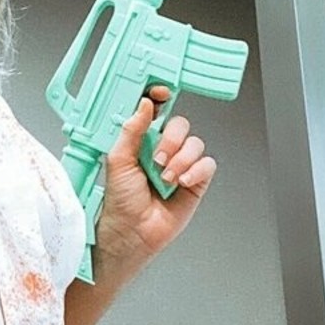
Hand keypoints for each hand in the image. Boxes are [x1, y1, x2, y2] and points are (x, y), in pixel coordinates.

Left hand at [96, 86, 216, 272]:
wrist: (133, 232)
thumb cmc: (120, 201)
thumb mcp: (117, 160)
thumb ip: (131, 130)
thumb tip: (143, 105)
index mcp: (141, 141)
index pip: (155, 111)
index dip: (160, 98)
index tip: (161, 93)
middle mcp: (162, 149)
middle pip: (179, 124)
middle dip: (171, 138)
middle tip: (158, 157)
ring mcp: (180, 164)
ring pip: (194, 143)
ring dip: (180, 159)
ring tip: (165, 177)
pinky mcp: (196, 180)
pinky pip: (207, 163)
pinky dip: (195, 170)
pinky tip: (181, 182)